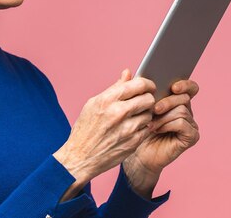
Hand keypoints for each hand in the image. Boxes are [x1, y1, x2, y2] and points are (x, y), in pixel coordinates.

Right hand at [53, 68, 156, 187]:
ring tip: (135, 116)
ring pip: (150, 113)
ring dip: (145, 113)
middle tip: (143, 101)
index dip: (147, 83)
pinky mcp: (133, 143)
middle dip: (148, 98)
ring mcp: (127, 129)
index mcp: (108, 100)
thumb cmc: (85, 129)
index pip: (138, 85)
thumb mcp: (93, 104)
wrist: (80, 158)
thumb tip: (127, 73)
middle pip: (148, 98)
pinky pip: (147, 128)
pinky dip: (143, 127)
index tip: (148, 86)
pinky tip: (133, 128)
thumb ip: (114, 88)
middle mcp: (119, 113)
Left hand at [124, 74, 199, 176]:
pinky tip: (157, 130)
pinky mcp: (191, 136)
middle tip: (154, 109)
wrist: (136, 154)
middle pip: (185, 97)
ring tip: (151, 123)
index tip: (173, 87)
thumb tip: (126, 71)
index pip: (189, 87)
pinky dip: (168, 125)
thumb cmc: (136, 129)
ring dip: (164, 116)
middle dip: (168, 101)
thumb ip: (129, 88)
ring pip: (183, 110)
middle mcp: (186, 110)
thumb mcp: (132, 105)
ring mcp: (190, 124)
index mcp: (176, 100)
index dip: (185, 84)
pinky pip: (183, 124)